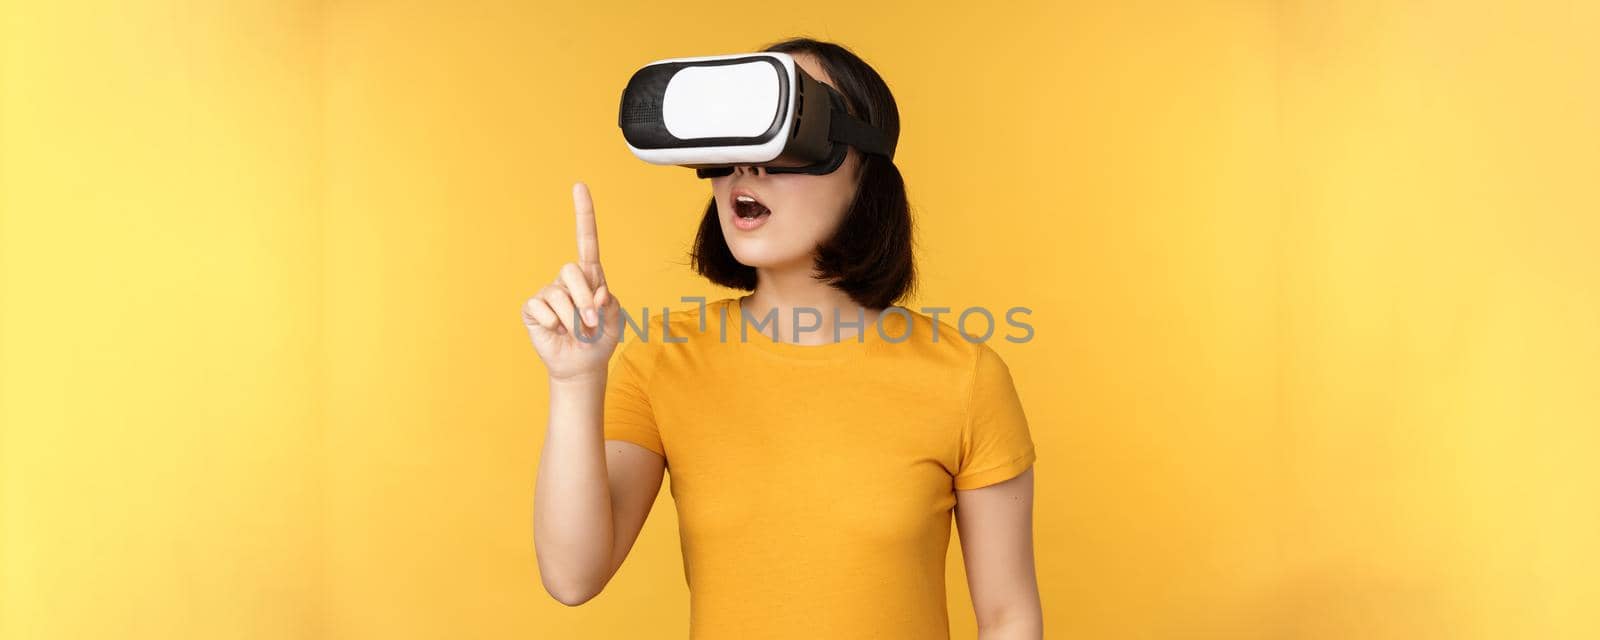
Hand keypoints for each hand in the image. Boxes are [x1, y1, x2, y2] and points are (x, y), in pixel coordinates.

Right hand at [522, 182, 623, 381]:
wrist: (582, 365)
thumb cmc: (600, 339)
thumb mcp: (615, 322)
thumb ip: (610, 305)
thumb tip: (598, 292)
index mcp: (591, 277)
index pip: (587, 240)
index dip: (583, 214)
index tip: (579, 186)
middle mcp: (568, 280)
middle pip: (571, 271)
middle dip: (583, 299)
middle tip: (591, 323)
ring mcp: (549, 293)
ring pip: (557, 295)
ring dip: (572, 319)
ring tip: (576, 333)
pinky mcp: (533, 308)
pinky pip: (540, 308)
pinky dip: (552, 323)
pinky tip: (555, 331)